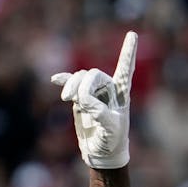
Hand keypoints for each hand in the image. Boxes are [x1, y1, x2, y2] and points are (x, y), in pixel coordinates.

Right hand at [51, 31, 137, 168]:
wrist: (102, 152)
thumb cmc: (112, 140)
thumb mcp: (109, 127)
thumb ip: (97, 110)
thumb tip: (82, 98)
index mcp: (121, 93)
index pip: (125, 68)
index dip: (128, 52)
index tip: (132, 34)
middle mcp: (108, 89)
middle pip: (93, 74)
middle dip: (82, 84)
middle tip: (76, 100)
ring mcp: (93, 93)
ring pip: (80, 78)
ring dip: (71, 85)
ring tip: (67, 99)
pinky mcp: (80, 99)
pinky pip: (70, 84)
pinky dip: (63, 80)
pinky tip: (55, 80)